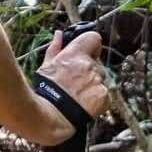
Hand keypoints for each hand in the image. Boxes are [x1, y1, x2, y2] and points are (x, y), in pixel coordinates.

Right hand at [33, 29, 109, 144]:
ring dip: (92, 86)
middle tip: (75, 83)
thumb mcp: (46, 67)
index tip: (87, 54)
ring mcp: (98, 81)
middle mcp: (89, 65)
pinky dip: (98, 99)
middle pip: (96, 64)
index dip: (91, 46)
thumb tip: (59, 35)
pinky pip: (105, 94)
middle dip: (89, 72)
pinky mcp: (104, 96)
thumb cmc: (45, 92)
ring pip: (100, 80)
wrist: (50, 117)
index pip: (94, 38)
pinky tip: (84, 104)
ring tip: (77, 97)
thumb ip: (56, 48)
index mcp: (75, 55)